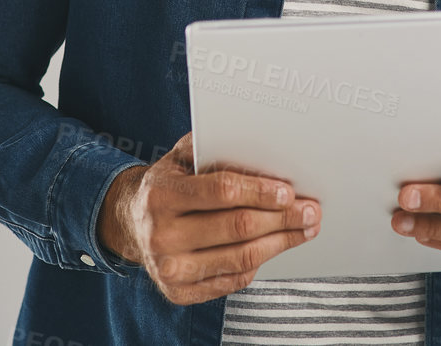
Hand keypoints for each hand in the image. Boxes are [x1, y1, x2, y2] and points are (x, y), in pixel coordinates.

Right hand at [98, 131, 321, 304]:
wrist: (130, 223)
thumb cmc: (167, 185)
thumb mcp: (180, 158)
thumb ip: (214, 148)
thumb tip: (262, 148)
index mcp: (161, 195)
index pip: (222, 192)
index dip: (261, 192)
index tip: (289, 191)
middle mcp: (162, 234)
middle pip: (238, 227)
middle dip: (282, 218)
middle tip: (309, 211)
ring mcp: (169, 268)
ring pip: (242, 257)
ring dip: (281, 243)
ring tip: (303, 230)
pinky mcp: (179, 292)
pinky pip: (233, 279)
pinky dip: (259, 262)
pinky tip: (273, 247)